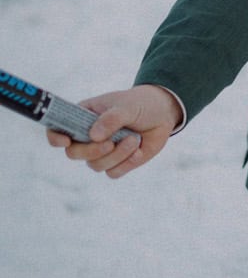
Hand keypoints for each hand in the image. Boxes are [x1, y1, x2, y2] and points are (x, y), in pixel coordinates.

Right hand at [45, 84, 182, 176]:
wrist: (163, 114)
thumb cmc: (140, 104)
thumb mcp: (126, 106)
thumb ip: (110, 119)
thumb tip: (93, 136)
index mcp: (82, 117)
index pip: (57, 129)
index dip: (55, 138)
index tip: (65, 142)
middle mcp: (88, 136)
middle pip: (74, 153)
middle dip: (92, 151)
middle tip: (111, 142)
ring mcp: (101, 151)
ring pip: (96, 165)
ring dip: (116, 155)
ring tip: (134, 139)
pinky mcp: (117, 163)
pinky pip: (113, 172)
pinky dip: (127, 163)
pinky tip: (138, 150)